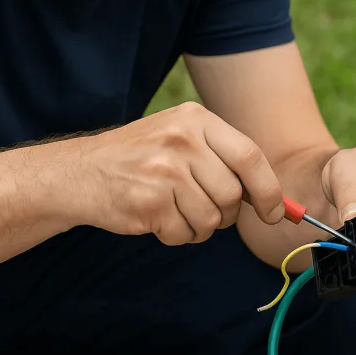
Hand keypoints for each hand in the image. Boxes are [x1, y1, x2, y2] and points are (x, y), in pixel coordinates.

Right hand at [64, 102, 284, 244]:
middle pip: (232, 194)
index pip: (250, 155)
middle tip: (203, 209)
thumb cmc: (141, 158)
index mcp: (195, 119)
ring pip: (211, 219)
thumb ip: (224, 158)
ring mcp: (164, 171)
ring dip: (198, 226)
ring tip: (174, 210)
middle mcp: (181, 140)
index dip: (268, 189)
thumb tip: (274, 199)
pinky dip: (176, 235)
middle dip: (225, 213)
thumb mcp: (181, 138)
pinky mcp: (148, 201)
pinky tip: (157, 217)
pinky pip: (184, 233)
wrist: (81, 172)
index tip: (274, 212)